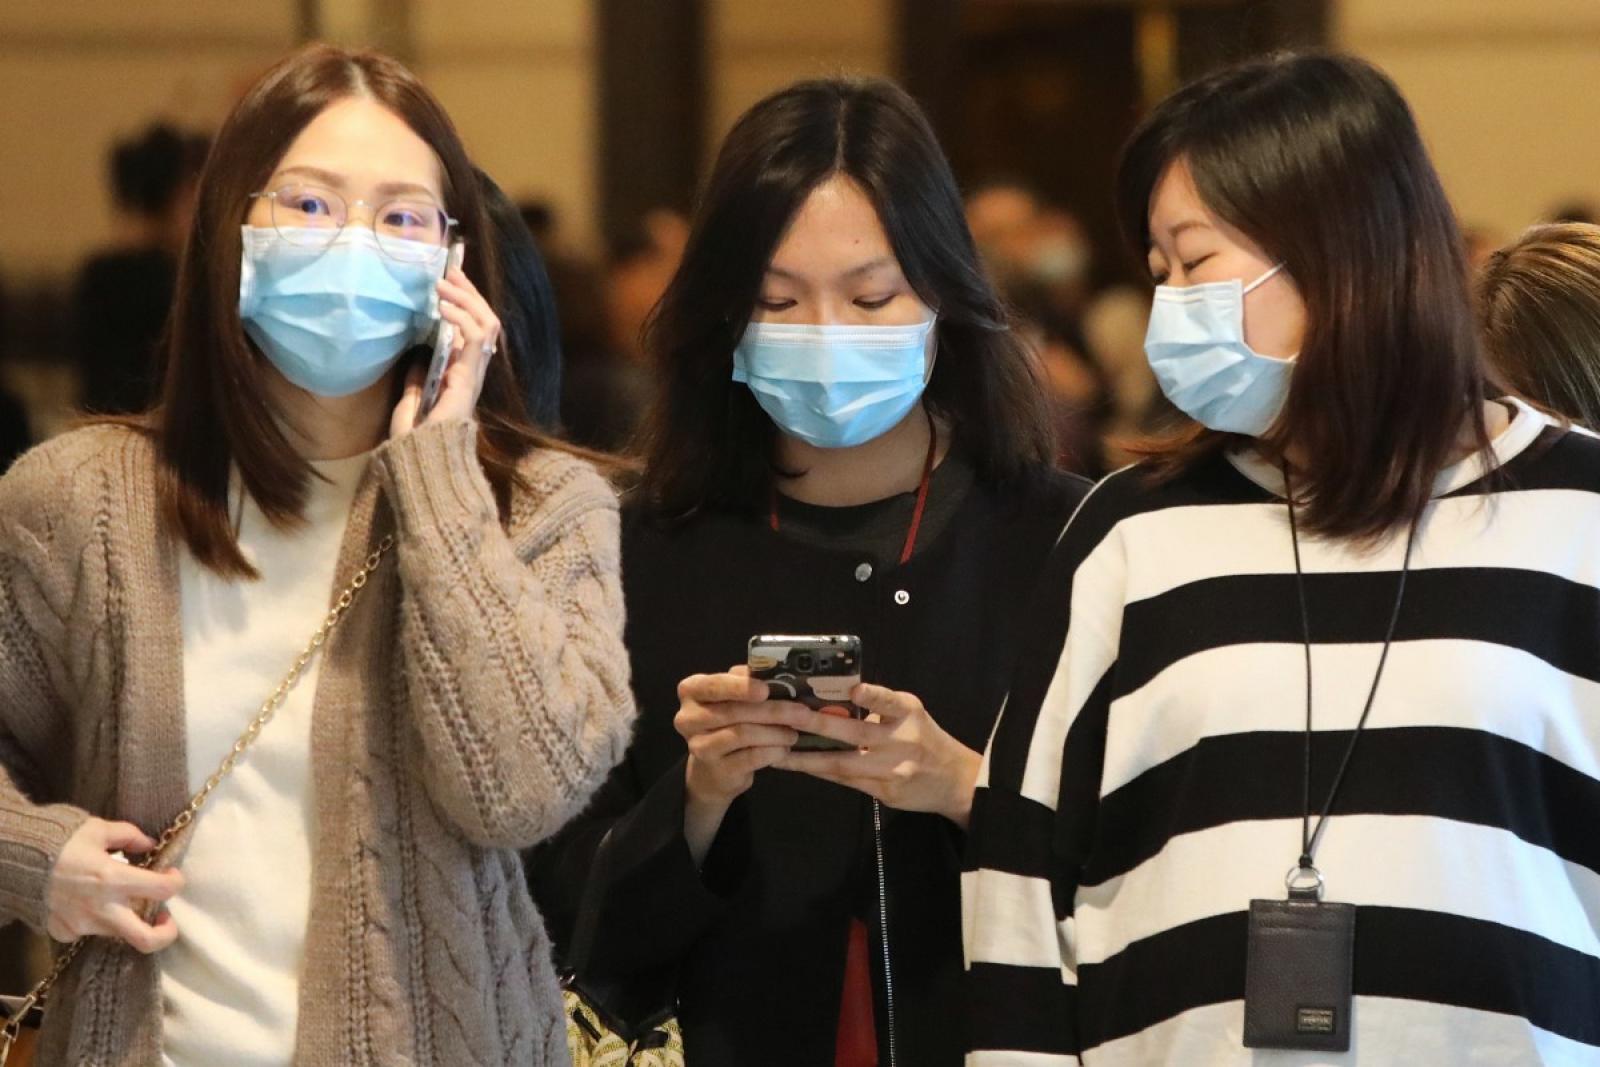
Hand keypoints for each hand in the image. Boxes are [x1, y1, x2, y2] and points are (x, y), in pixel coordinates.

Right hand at [46, 818, 183, 953]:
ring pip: (118, 933)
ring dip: (128, 918)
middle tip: (164, 917)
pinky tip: (89, 902)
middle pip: (146, 939)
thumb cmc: (58, 840)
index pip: (163, 890)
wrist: (14, 860)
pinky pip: (89, 931)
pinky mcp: (64, 932)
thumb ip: (129, 836)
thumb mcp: (97, 828)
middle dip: (165, 933)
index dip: (175, 882)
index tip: (170, 874)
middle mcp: (101, 909)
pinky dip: (96, 919)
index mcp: (113, 879)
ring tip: (123, 899)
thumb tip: (150, 844)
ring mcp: (81, 925)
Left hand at [390, 266, 502, 436]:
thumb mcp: (410, 405)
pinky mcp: (470, 378)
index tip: (448, 282)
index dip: (465, 306)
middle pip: (484, 322)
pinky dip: (463, 318)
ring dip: (467, 300)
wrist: (421, 461)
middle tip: (452, 270)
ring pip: (486, 325)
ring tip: (446, 282)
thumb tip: (416, 361)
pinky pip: (476, 339)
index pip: (472, 333)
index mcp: (461, 378)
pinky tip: (445, 306)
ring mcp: (474, 375)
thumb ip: (415, 384)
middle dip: (470, 294)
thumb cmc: (415, 442)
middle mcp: (472, 373)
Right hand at [677, 667, 809, 808]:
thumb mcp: (731, 697)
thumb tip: (775, 670)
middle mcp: (688, 718)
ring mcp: (699, 746)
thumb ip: (746, 681)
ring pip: (742, 735)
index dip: (740, 687)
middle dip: (772, 711)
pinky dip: (771, 752)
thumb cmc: (727, 723)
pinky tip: (784, 749)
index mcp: (692, 691)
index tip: (765, 689)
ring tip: (794, 733)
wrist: (713, 769)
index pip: (713, 685)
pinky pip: (749, 758)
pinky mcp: (717, 770)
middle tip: (801, 712)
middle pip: (733, 711)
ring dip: (775, 733)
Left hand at [777, 685, 981, 828]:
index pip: (889, 702)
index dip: (872, 696)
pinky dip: (820, 772)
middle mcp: (901, 741)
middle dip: (817, 726)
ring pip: (843, 764)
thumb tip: (831, 697)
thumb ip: (878, 706)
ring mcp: (892, 770)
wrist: (954, 781)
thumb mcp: (909, 714)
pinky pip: (845, 781)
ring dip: (807, 758)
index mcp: (908, 713)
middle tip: (787, 717)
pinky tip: (797, 767)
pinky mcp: (884, 792)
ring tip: (777, 752)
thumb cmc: (924, 738)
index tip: (853, 691)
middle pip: (855, 734)